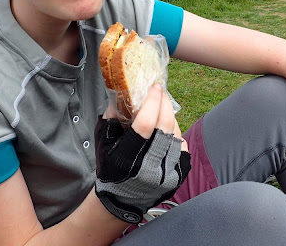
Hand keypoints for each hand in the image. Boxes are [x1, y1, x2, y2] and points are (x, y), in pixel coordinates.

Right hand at [94, 84, 190, 222]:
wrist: (122, 200)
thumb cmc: (110, 168)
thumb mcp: (103, 143)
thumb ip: (110, 119)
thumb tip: (122, 95)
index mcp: (128, 158)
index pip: (146, 123)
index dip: (152, 101)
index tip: (154, 86)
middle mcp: (150, 166)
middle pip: (165, 126)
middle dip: (164, 103)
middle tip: (160, 91)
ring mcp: (167, 172)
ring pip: (176, 134)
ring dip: (170, 116)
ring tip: (162, 109)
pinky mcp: (179, 176)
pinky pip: (182, 145)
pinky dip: (176, 133)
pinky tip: (167, 128)